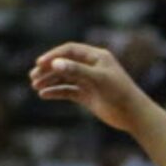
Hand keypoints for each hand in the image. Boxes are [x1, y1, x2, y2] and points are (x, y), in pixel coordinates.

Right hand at [30, 41, 145, 133]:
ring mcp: (88, 81)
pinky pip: (67, 91)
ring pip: (64, 78)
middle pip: (64, 64)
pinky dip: (56, 92)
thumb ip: (76, 70)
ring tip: (35, 86)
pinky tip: (44, 95)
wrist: (132, 114)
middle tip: (33, 77)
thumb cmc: (119, 92)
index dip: (53, 55)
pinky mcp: (87, 95)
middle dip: (48, 69)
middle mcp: (91, 67)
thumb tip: (55, 63)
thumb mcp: (98, 79)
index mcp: (97, 57)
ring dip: (49, 81)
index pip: (70, 50)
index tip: (39, 63)